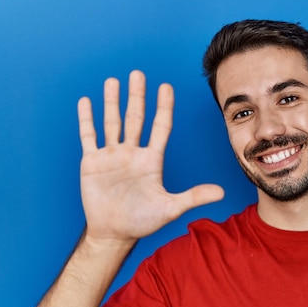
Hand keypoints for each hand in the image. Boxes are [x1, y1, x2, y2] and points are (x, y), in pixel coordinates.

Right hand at [77, 70, 223, 241]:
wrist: (114, 233)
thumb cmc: (142, 221)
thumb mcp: (170, 208)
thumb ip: (194, 197)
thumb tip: (221, 193)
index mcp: (151, 160)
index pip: (160, 127)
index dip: (163, 107)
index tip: (166, 87)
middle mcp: (132, 153)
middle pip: (135, 118)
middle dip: (137, 96)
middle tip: (138, 73)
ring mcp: (112, 156)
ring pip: (112, 122)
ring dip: (112, 102)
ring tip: (113, 81)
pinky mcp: (92, 163)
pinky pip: (89, 136)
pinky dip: (87, 120)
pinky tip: (86, 102)